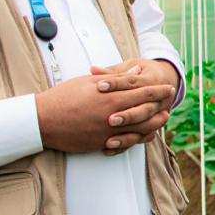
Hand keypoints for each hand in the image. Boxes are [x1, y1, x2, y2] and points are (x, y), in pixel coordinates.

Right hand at [35, 70, 174, 154]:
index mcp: (110, 97)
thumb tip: (136, 71)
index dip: (157, 89)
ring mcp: (107, 131)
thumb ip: (116, 78)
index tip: (167, 87)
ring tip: (163, 119)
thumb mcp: (89, 82)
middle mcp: (112, 115)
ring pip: (138, 129)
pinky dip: (137, 139)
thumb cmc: (64, 97)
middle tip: (170, 100)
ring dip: (154, 124)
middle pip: (144, 110)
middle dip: (160, 105)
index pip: (141, 91)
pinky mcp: (100, 143)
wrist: (43, 120)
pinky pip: (125, 143)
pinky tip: (144, 135)